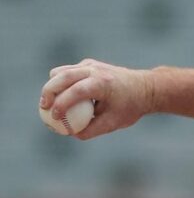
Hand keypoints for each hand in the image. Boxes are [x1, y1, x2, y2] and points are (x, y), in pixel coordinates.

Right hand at [40, 59, 154, 139]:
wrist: (145, 88)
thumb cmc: (130, 107)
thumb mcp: (113, 123)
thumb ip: (91, 130)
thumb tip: (69, 133)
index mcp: (104, 83)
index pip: (77, 90)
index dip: (62, 103)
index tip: (54, 117)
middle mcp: (96, 70)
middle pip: (63, 76)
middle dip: (48, 92)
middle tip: (43, 108)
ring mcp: (91, 65)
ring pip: (61, 71)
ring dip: (51, 86)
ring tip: (49, 104)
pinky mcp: (87, 64)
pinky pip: (66, 72)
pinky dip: (60, 83)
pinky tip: (63, 97)